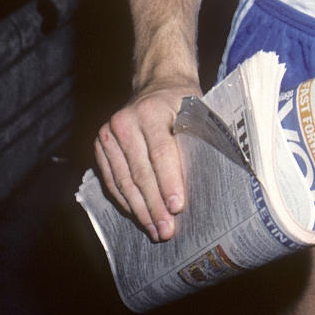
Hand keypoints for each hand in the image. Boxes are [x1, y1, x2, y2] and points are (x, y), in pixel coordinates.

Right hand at [94, 75, 199, 241]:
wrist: (158, 83)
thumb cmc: (184, 101)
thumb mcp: (196, 111)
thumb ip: (199, 139)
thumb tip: (213, 179)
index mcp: (152, 111)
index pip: (161, 153)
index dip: (169, 182)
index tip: (177, 207)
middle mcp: (125, 122)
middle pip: (140, 172)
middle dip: (154, 206)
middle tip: (167, 230)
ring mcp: (108, 134)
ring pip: (124, 181)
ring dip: (140, 210)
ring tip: (156, 231)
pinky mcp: (101, 146)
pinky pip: (112, 181)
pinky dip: (126, 201)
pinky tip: (139, 217)